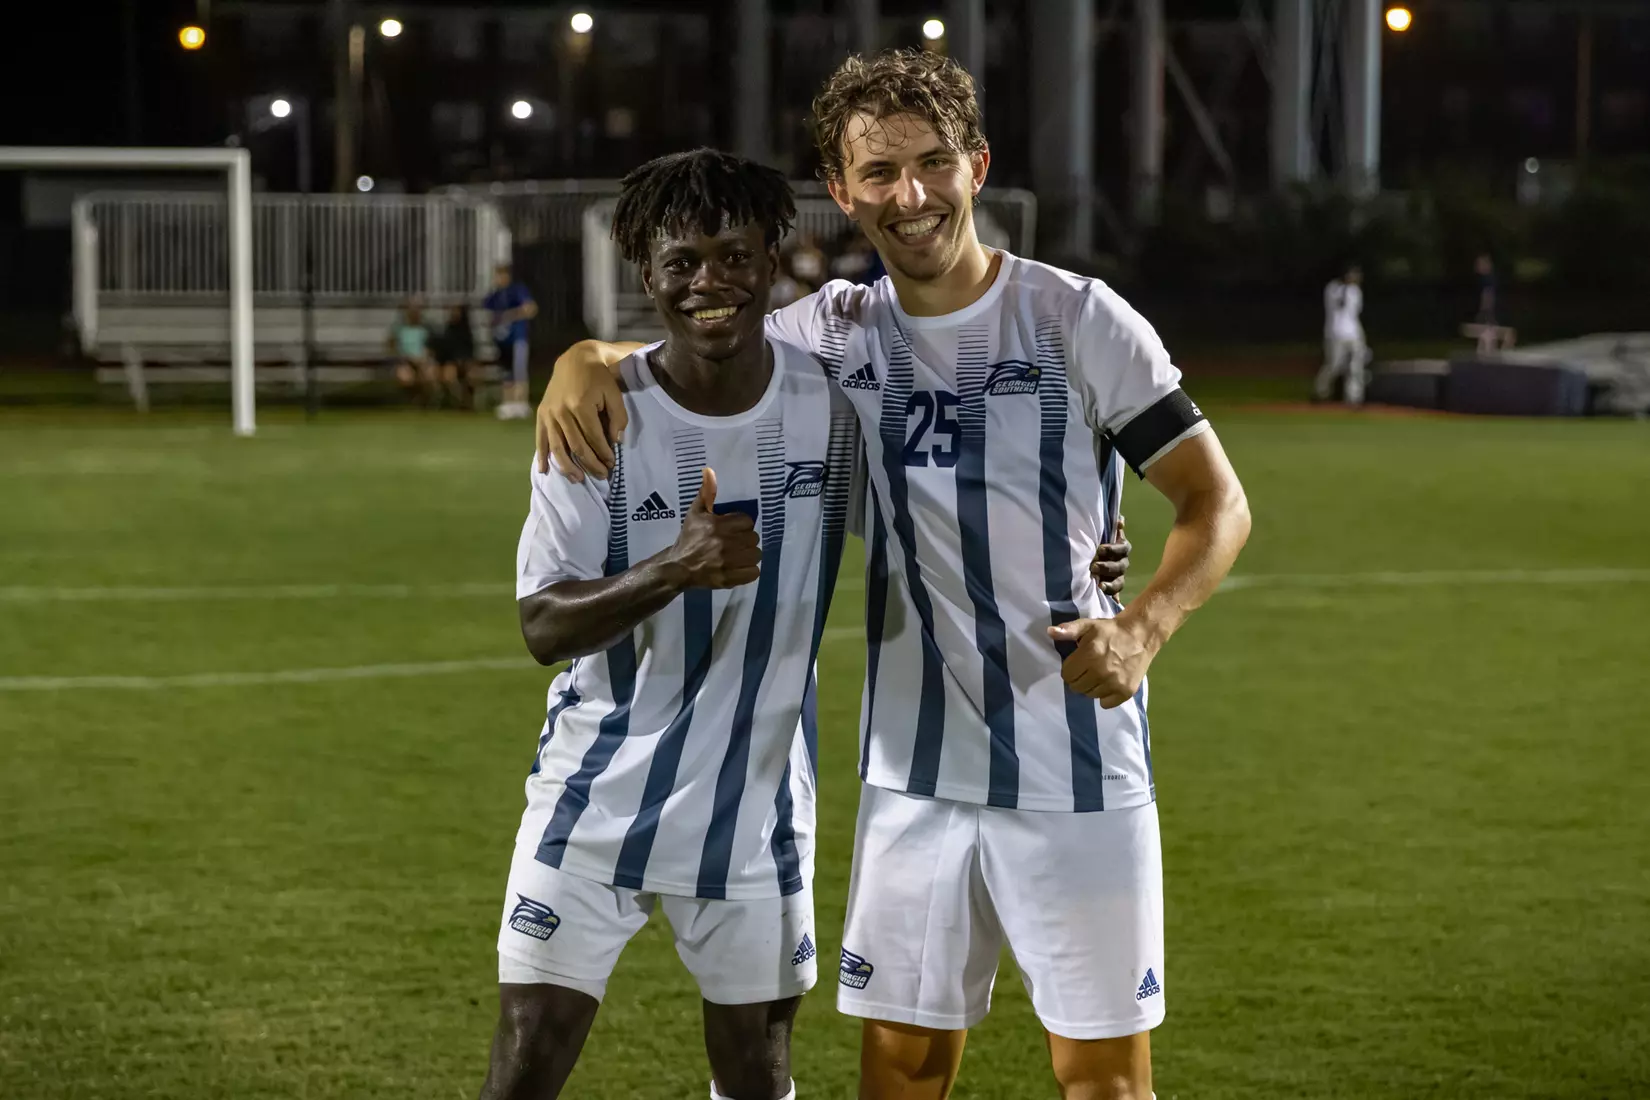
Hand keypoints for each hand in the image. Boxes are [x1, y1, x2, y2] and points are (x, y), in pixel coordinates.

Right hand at [536, 343, 628, 479]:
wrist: (576, 359)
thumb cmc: (600, 378)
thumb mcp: (614, 394)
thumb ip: (618, 418)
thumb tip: (616, 442)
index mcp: (581, 405)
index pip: (594, 438)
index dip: (604, 454)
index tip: (612, 464)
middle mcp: (562, 411)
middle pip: (576, 446)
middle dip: (590, 464)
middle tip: (601, 475)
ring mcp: (549, 413)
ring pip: (557, 447)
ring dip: (567, 466)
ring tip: (578, 479)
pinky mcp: (542, 414)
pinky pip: (541, 439)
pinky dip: (542, 456)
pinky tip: (544, 471)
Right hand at [665, 469, 760, 588]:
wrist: (678, 567)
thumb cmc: (688, 538)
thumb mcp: (695, 513)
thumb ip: (706, 493)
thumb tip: (709, 472)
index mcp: (718, 526)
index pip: (747, 521)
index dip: (742, 524)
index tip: (734, 528)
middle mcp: (725, 543)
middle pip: (753, 538)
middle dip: (746, 539)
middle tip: (736, 542)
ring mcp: (729, 562)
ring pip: (756, 554)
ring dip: (749, 554)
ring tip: (739, 555)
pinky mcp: (730, 578)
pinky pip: (754, 572)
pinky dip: (749, 570)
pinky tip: (740, 567)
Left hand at [1046, 615, 1156, 708]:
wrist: (1140, 635)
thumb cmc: (1110, 631)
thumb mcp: (1088, 626)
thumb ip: (1068, 630)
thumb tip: (1050, 632)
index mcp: (1089, 655)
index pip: (1067, 675)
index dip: (1070, 669)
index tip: (1078, 663)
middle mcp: (1101, 672)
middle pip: (1077, 687)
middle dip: (1079, 678)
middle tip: (1088, 668)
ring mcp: (1114, 683)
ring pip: (1090, 695)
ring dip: (1092, 687)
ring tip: (1099, 674)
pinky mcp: (1126, 692)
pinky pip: (1106, 703)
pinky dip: (1105, 696)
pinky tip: (1109, 683)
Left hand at [1089, 515, 1130, 597]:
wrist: (1089, 558)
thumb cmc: (1097, 543)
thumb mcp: (1102, 534)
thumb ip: (1111, 528)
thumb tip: (1120, 519)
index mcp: (1122, 549)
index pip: (1123, 548)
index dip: (1113, 549)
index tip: (1100, 549)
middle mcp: (1122, 563)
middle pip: (1120, 566)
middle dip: (1107, 566)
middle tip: (1094, 566)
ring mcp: (1118, 576)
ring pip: (1119, 582)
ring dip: (1110, 583)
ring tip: (1099, 584)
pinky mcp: (1113, 588)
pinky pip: (1116, 594)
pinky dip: (1114, 596)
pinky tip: (1112, 600)